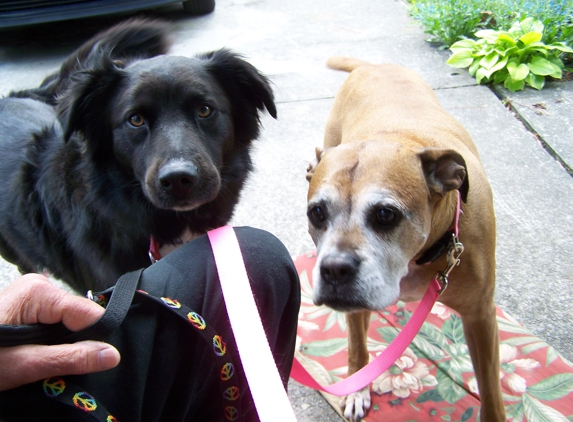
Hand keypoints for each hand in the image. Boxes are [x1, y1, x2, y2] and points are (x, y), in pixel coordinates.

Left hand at [0, 274, 119, 390]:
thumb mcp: (24, 365)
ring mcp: (34, 295)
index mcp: (39, 292)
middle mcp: (40, 286)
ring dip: (61, 345)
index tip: (82, 363)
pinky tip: (34, 352)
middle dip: (73, 343)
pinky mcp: (29, 305)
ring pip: (69, 322)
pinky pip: (56, 323)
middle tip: (48, 364)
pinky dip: (51, 342)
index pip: (89, 313)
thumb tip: (113, 355)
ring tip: (36, 359)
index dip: (91, 340)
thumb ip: (70, 358)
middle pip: (80, 317)